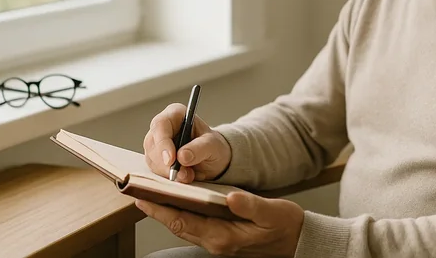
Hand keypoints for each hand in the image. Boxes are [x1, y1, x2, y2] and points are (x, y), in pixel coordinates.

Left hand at [136, 191, 304, 256]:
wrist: (297, 242)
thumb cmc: (286, 227)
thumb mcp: (273, 213)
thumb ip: (251, 206)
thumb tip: (232, 197)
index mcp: (224, 236)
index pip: (184, 222)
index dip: (162, 210)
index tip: (144, 198)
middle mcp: (216, 242)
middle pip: (178, 225)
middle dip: (157, 209)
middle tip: (138, 191)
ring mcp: (218, 241)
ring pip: (184, 226)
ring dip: (167, 211)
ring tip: (151, 194)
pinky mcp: (221, 236)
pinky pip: (194, 225)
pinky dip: (181, 212)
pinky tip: (177, 201)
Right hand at [143, 103, 231, 182]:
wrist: (212, 160)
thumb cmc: (212, 146)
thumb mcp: (213, 145)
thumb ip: (200, 148)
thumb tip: (182, 156)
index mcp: (176, 114)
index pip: (161, 124)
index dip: (163, 142)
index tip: (171, 159)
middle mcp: (162, 127)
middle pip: (152, 143)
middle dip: (166, 162)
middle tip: (183, 173)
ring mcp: (156, 144)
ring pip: (152, 159)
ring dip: (169, 171)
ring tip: (189, 174)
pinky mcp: (155, 159)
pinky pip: (155, 170)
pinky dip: (168, 176)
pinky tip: (184, 175)